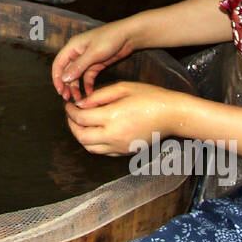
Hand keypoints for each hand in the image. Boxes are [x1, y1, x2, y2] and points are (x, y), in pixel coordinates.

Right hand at [51, 23, 134, 101]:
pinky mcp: (96, 64)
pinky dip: (87, 84)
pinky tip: (89, 92)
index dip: (57, 78)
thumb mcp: (93, 53)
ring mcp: (87, 60)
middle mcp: (77, 54)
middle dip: (66, 85)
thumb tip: (64, 78)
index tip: (60, 90)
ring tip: (78, 98)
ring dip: (76, 87)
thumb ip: (78, 66)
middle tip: (67, 97)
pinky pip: (88, 77)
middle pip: (67, 72)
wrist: (129, 36)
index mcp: (73, 47)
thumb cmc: (110, 38)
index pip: (59, 64)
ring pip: (77, 76)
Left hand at [65, 81, 190, 154]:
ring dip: (81, 136)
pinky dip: (94, 144)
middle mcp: (114, 135)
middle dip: (72, 125)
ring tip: (82, 124)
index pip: (81, 118)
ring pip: (90, 148)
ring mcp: (120, 147)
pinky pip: (103, 152)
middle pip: (81, 137)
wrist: (173, 115)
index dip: (70, 111)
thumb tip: (80, 104)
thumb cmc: (150, 97)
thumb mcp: (123, 88)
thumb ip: (98, 96)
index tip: (68, 105)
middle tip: (71, 115)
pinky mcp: (126, 153)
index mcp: (112, 117)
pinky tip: (96, 131)